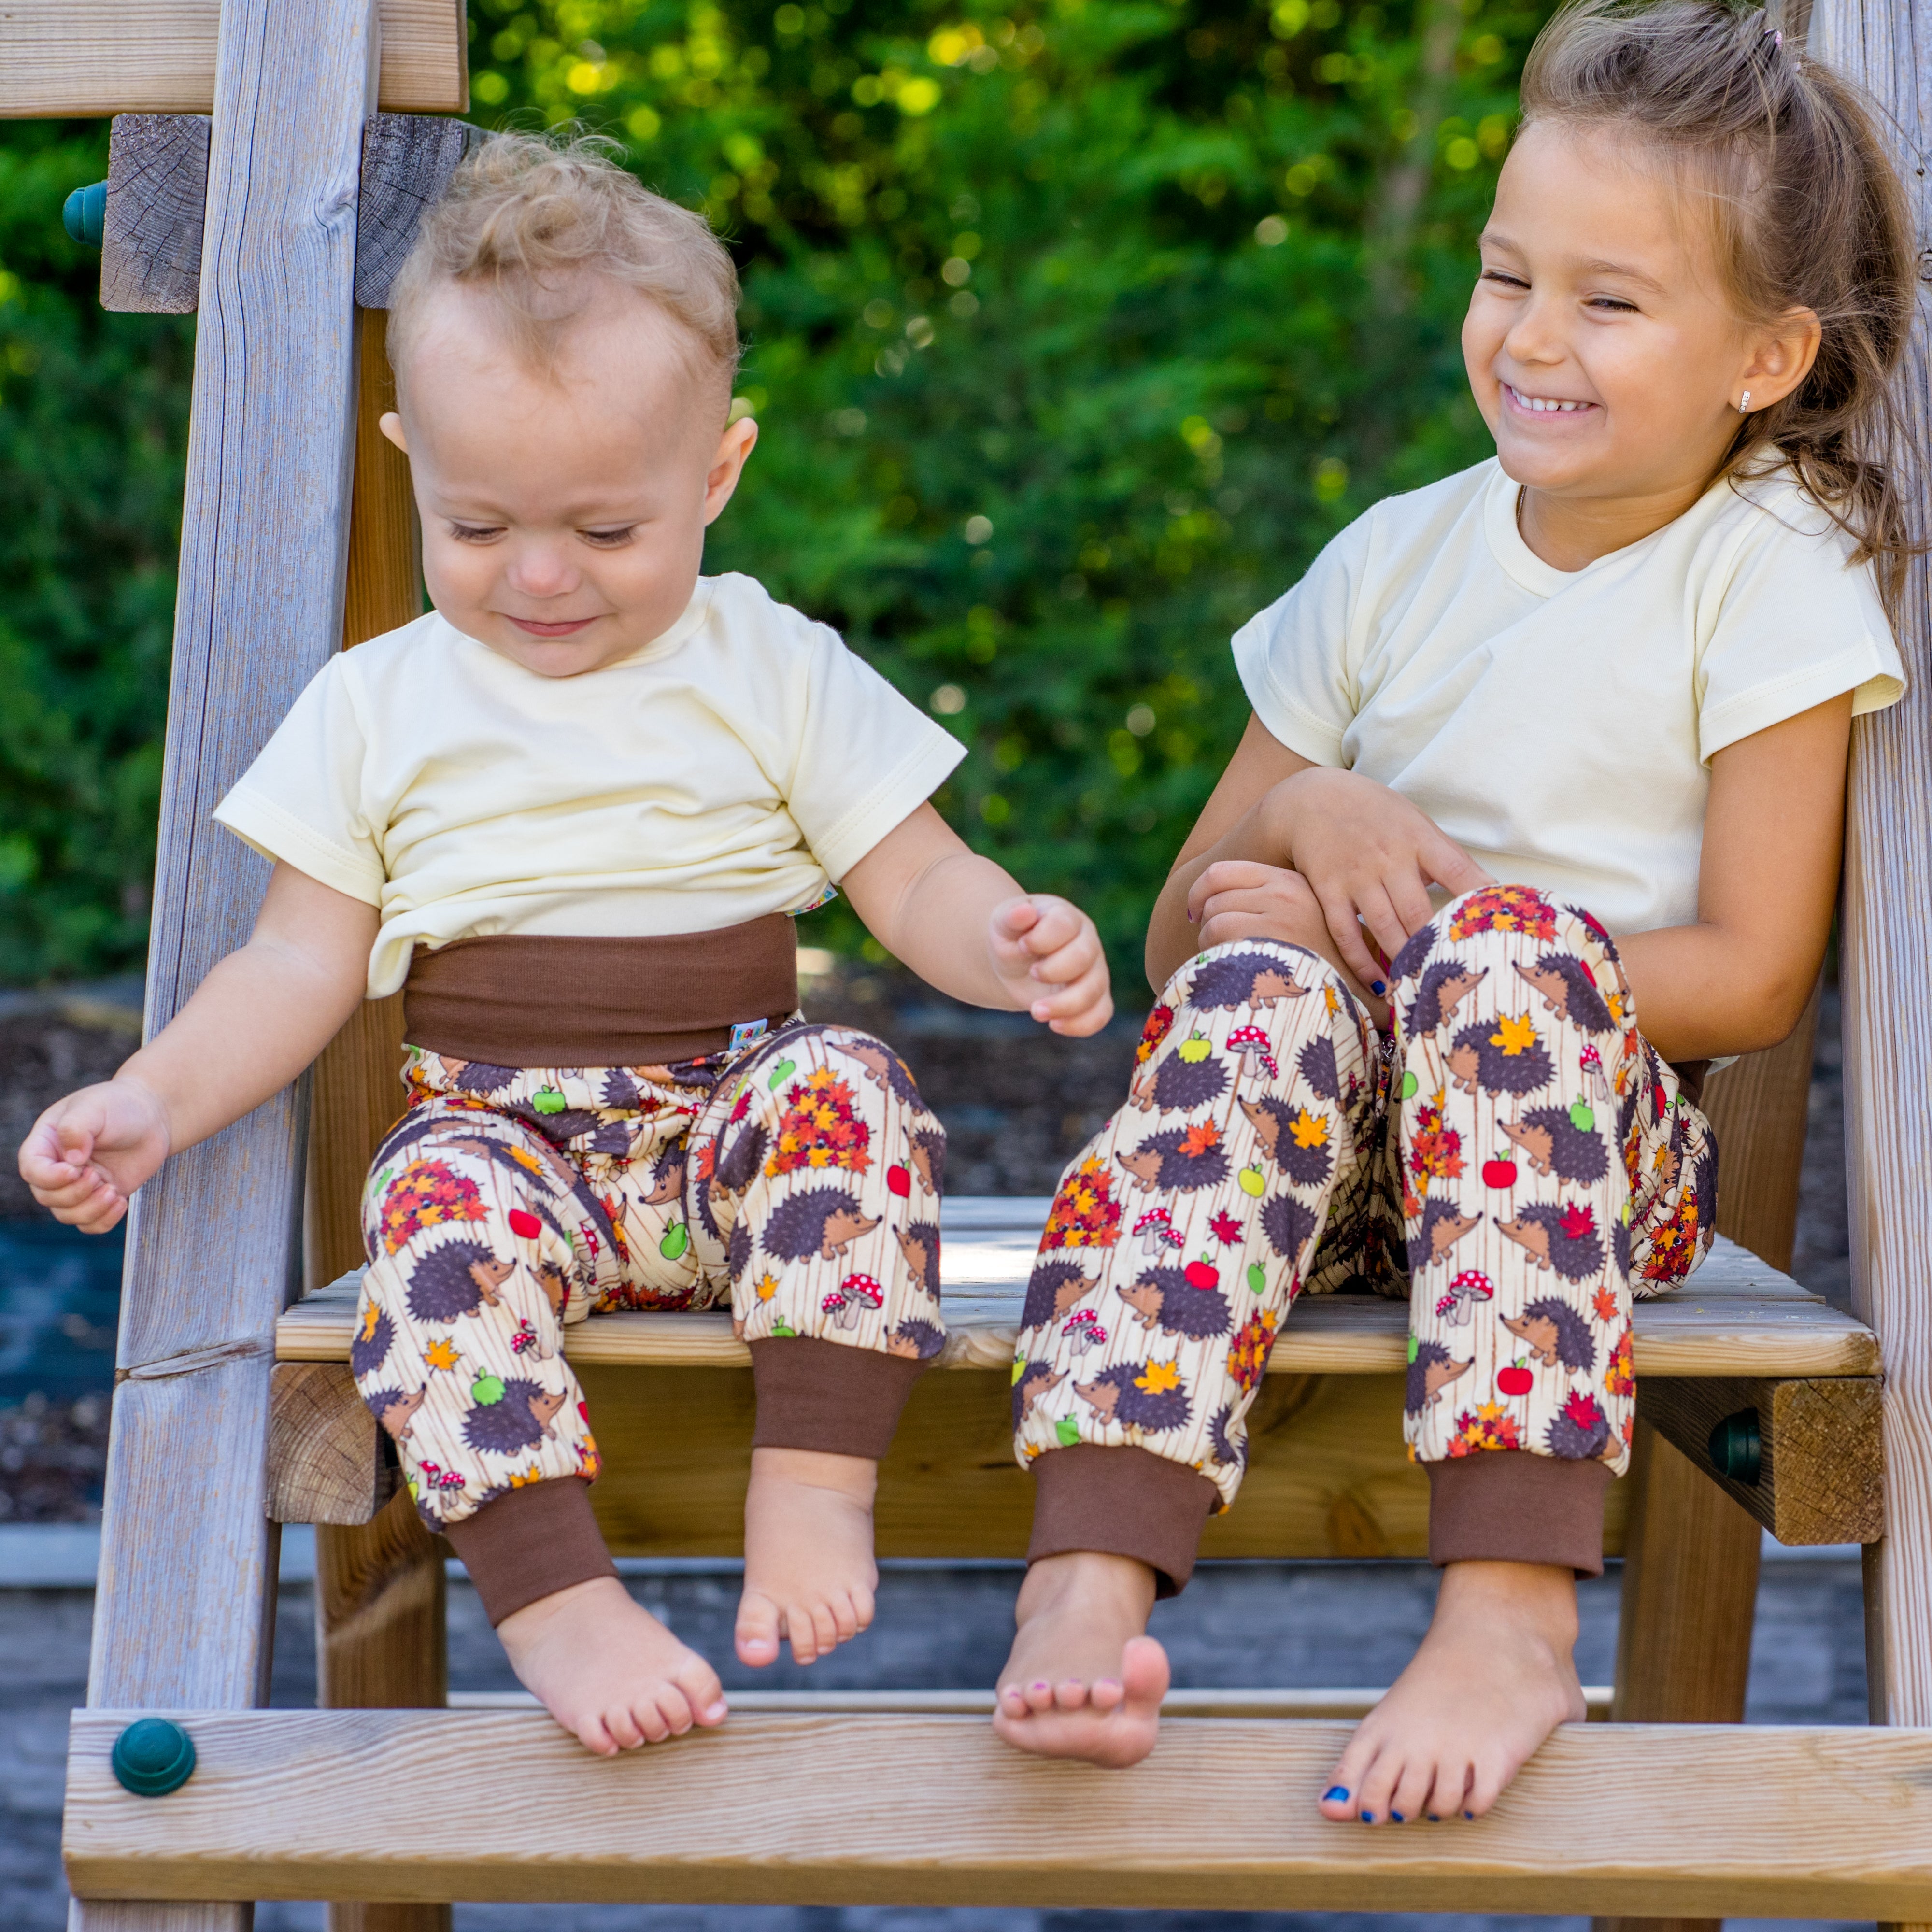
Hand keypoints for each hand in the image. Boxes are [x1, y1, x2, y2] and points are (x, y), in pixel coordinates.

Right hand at [18, 1078, 171, 1232]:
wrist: (153, 1117)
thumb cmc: (119, 1106)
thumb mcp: (94, 1106)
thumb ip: (76, 1127)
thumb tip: (72, 1160)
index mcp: (46, 1143)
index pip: (31, 1169)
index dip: (48, 1177)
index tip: (75, 1170)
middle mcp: (57, 1167)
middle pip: (48, 1197)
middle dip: (74, 1193)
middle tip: (98, 1176)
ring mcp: (77, 1185)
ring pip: (67, 1215)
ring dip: (90, 1209)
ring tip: (112, 1190)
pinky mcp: (99, 1197)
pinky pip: (90, 1224)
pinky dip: (103, 1221)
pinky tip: (121, 1201)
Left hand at [989, 895, 1113, 1037]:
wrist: (1017, 964)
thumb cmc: (1013, 937)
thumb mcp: (1003, 923)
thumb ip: (1011, 917)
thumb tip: (1024, 911)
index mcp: (1065, 918)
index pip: (1065, 924)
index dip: (1042, 938)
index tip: (1022, 946)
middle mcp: (1086, 943)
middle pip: (1084, 957)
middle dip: (1054, 971)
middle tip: (1032, 974)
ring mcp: (1094, 972)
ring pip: (1094, 990)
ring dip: (1065, 1004)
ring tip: (1036, 1011)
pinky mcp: (1093, 999)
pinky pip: (1101, 1014)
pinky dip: (1081, 1024)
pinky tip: (1054, 1025)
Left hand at [1185, 857, 1356, 975]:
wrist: (1362, 992)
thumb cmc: (1327, 962)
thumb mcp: (1306, 917)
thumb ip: (1269, 903)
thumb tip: (1211, 903)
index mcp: (1290, 881)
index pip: (1223, 872)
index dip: (1200, 892)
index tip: (1197, 912)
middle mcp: (1284, 892)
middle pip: (1216, 897)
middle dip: (1208, 922)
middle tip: (1219, 944)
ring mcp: (1278, 915)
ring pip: (1214, 917)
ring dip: (1210, 942)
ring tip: (1229, 959)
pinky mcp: (1270, 940)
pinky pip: (1218, 936)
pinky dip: (1214, 954)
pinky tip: (1232, 969)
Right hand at [1266, 768, 1491, 990]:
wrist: (1312, 799)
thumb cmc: (1375, 814)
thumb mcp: (1414, 822)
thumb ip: (1443, 856)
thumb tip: (1484, 891)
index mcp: (1417, 839)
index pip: (1455, 868)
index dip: (1477, 895)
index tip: (1495, 922)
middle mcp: (1387, 858)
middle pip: (1416, 911)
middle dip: (1435, 944)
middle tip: (1452, 973)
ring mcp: (1355, 875)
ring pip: (1383, 926)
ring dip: (1403, 958)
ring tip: (1420, 985)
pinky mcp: (1328, 890)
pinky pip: (1345, 932)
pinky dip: (1361, 960)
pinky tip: (1378, 982)